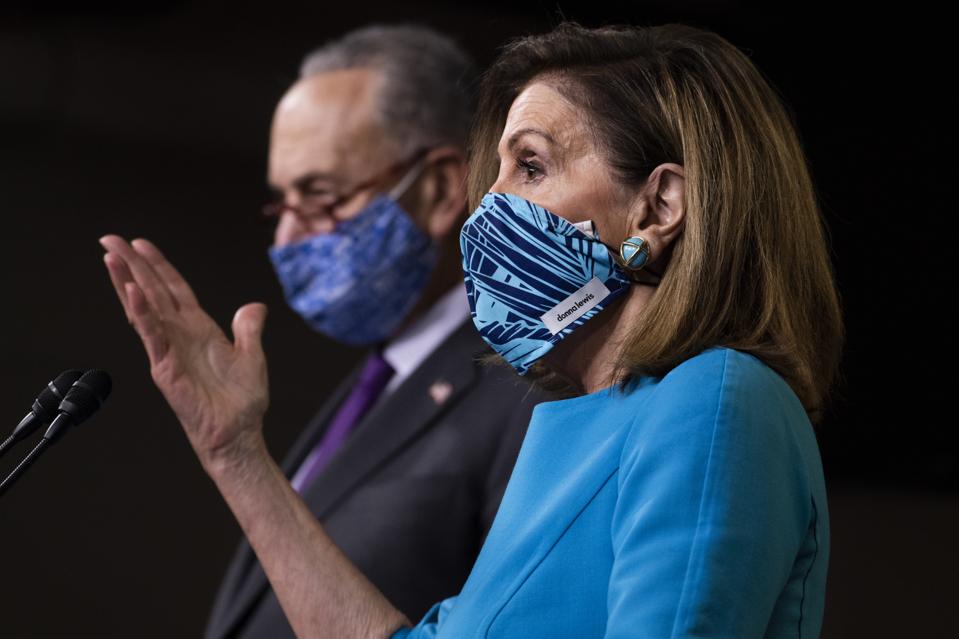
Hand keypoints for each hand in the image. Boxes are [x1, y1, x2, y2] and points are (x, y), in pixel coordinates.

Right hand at [100, 235, 269, 469]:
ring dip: (127, 281)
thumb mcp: (252, 356)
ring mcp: (169, 350)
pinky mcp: (165, 367)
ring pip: (144, 308)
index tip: (141, 244)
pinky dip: (141, 313)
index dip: (159, 266)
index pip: (174, 290)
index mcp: (199, 330)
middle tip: (109, 238)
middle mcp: (180, 336)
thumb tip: (255, 306)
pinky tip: (131, 291)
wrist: (238, 434)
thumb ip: (249, 329)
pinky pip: (151, 335)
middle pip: (151, 291)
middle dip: (132, 264)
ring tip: (109, 255)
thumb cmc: (242, 402)